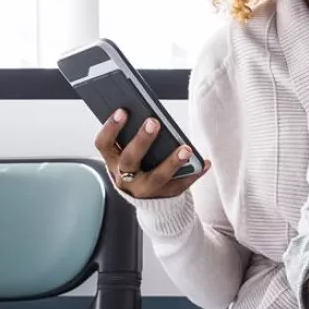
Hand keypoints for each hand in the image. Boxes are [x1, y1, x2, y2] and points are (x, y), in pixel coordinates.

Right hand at [94, 109, 209, 198]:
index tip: (122, 111)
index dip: (111, 128)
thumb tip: (150, 115)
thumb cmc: (138, 165)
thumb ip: (134, 137)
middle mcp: (125, 177)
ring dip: (172, 162)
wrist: (147, 198)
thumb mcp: (128, 153)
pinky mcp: (163, 196)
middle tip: (154, 122)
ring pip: (157, 177)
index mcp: (113, 161)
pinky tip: (204, 163)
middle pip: (130, 159)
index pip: (104, 144)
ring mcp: (145, 189)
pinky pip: (179, 185)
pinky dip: (193, 174)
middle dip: (142, 140)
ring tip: (186, 149)